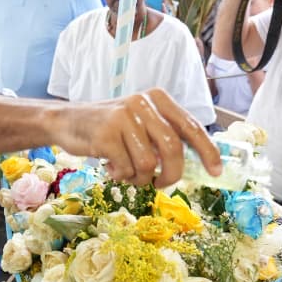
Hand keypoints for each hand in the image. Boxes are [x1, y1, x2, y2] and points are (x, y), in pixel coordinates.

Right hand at [68, 89, 220, 187]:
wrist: (65, 121)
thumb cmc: (108, 127)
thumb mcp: (140, 122)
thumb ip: (163, 137)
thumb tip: (193, 164)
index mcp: (157, 99)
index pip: (190, 126)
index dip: (207, 151)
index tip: (215, 171)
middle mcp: (143, 104)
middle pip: (173, 149)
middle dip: (171, 174)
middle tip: (160, 183)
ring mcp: (123, 118)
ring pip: (148, 164)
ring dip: (139, 177)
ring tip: (126, 170)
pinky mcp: (106, 135)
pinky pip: (126, 168)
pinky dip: (120, 175)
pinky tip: (110, 166)